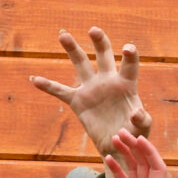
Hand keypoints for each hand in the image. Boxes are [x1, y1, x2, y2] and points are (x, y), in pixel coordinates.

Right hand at [29, 27, 151, 156]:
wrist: (117, 147)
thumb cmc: (134, 136)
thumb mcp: (142, 130)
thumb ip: (143, 121)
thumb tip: (138, 114)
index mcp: (126, 86)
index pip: (129, 66)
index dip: (130, 56)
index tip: (128, 47)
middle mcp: (108, 82)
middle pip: (104, 56)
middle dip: (100, 42)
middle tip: (94, 30)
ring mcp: (91, 89)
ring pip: (81, 64)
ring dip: (72, 49)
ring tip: (63, 34)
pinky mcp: (78, 101)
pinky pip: (60, 91)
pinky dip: (48, 86)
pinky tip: (35, 79)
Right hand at [102, 129, 167, 177]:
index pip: (157, 169)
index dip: (150, 153)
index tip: (139, 139)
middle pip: (144, 164)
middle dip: (135, 147)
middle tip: (121, 132)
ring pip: (133, 169)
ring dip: (126, 154)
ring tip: (114, 139)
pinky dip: (116, 168)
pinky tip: (108, 158)